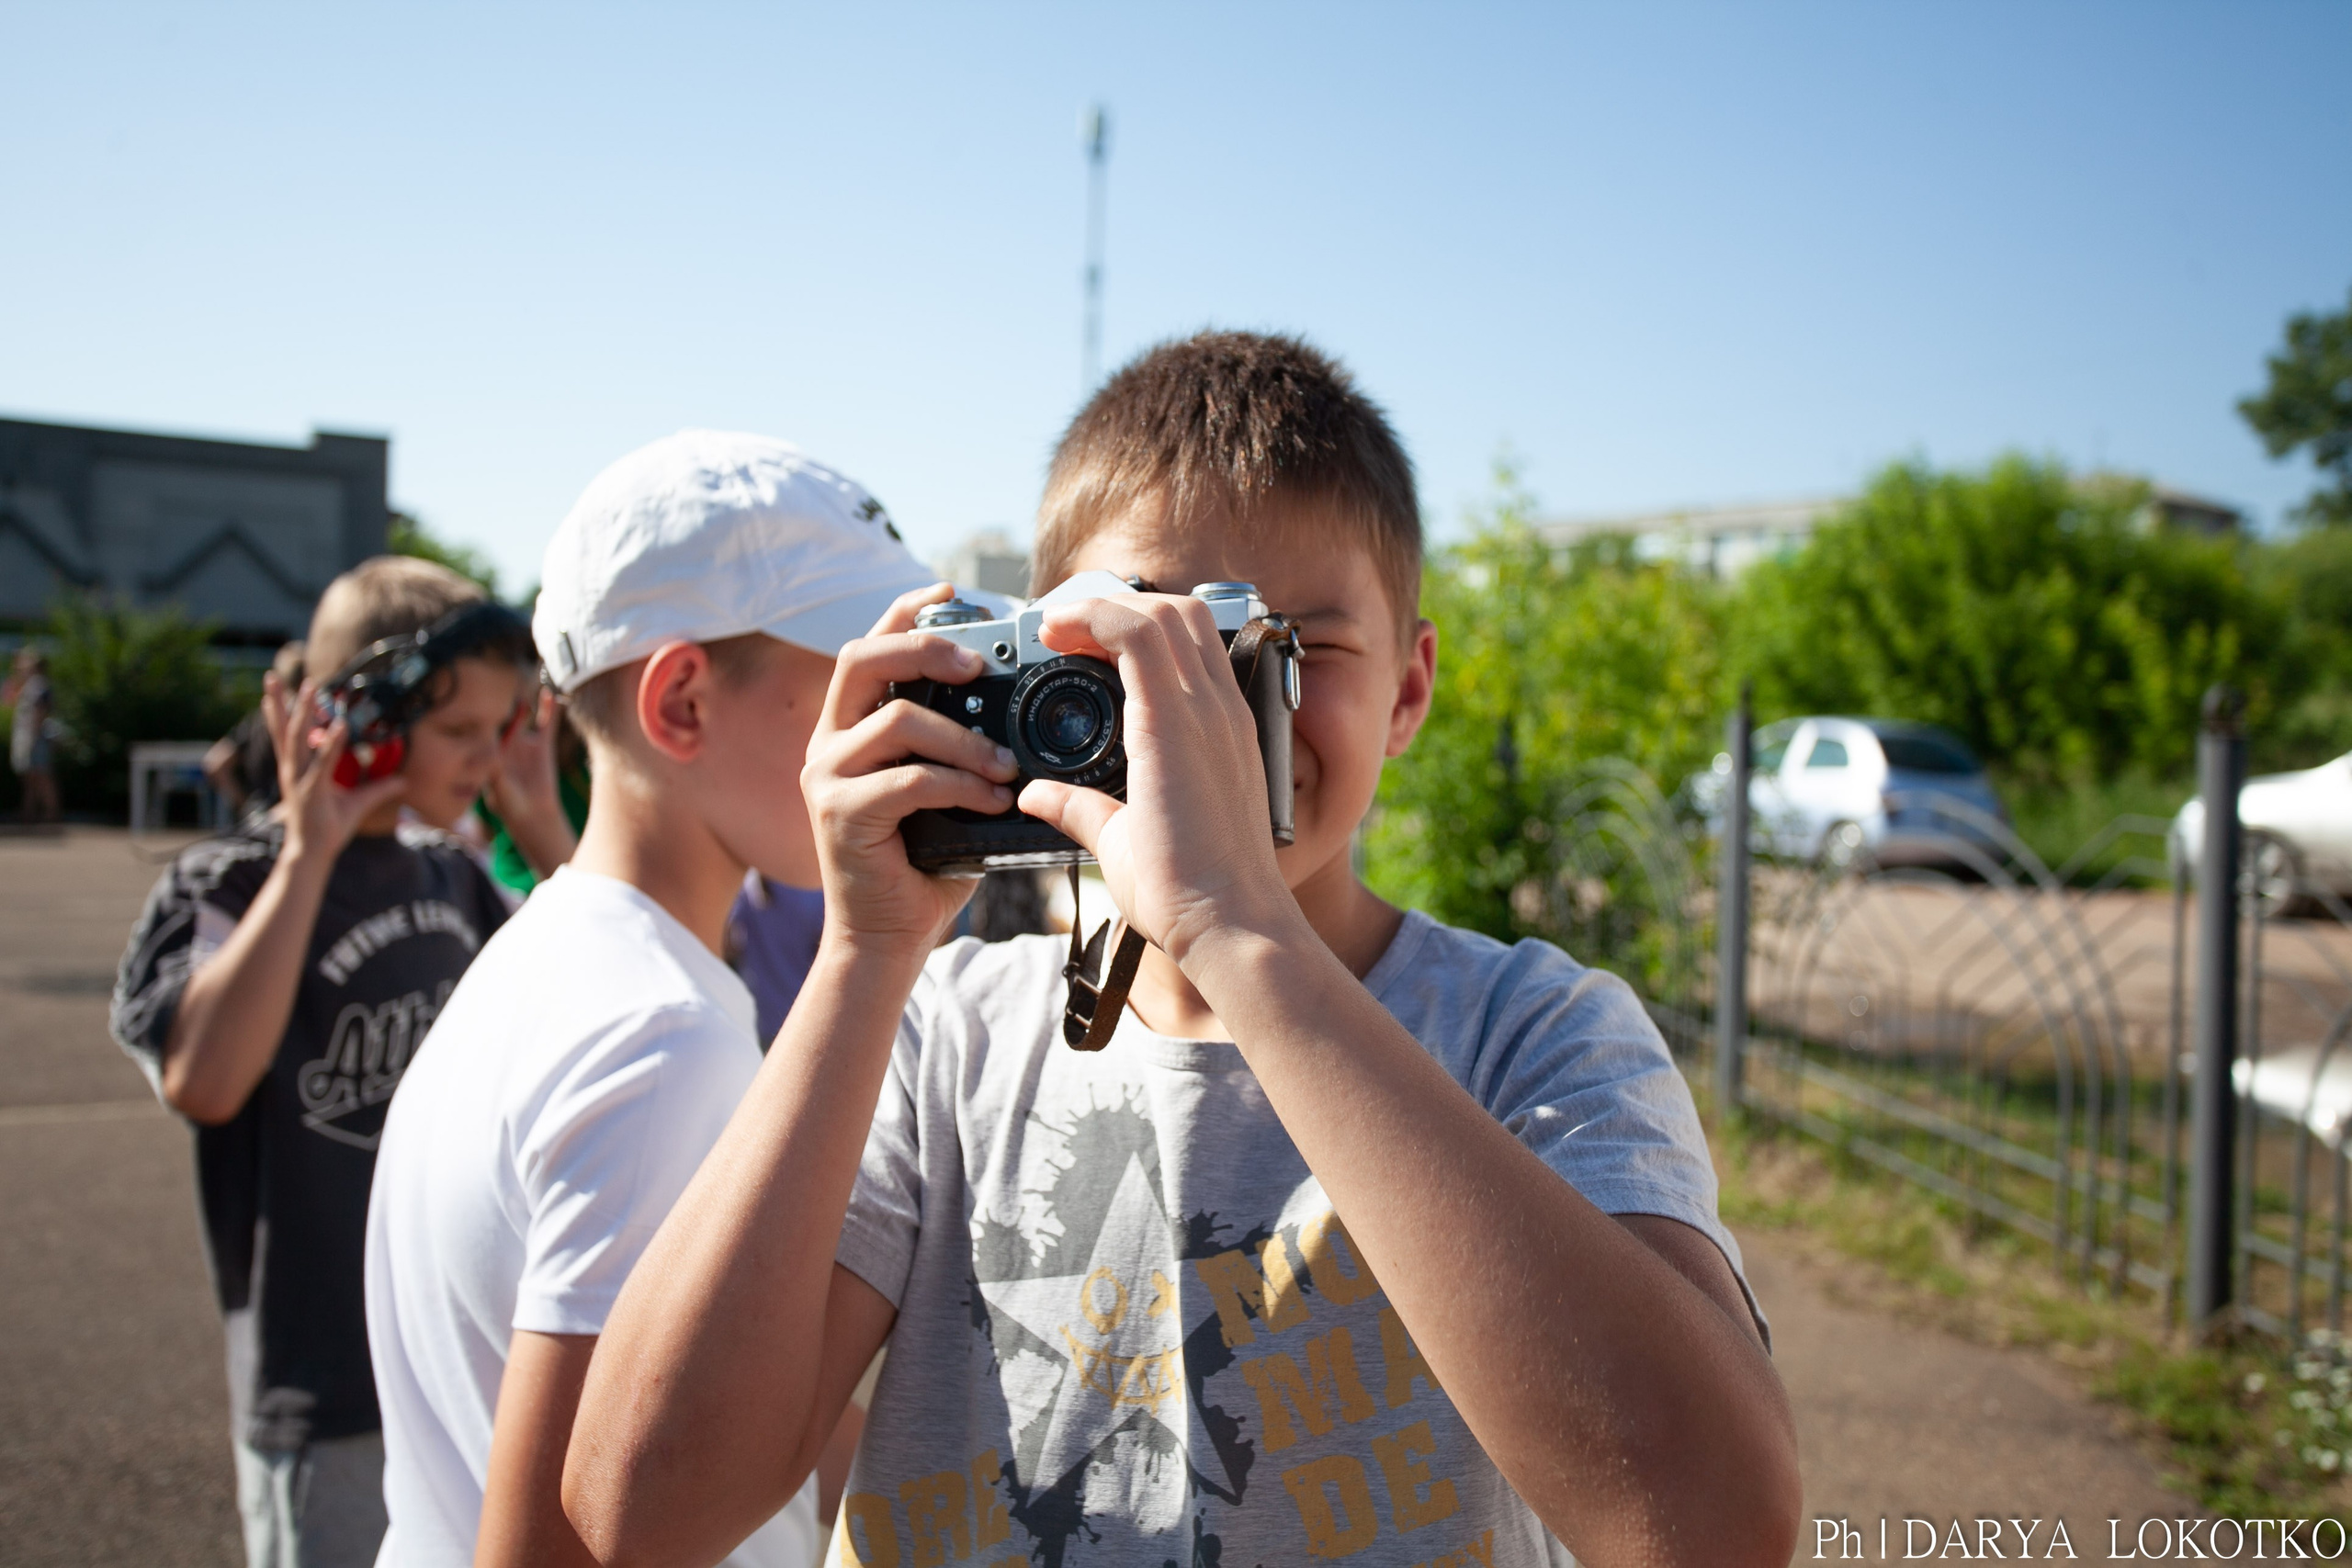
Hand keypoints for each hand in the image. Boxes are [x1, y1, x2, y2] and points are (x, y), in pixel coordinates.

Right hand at [265, 671, 406, 862]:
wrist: (313, 854)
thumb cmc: (329, 828)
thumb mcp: (358, 803)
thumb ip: (379, 789)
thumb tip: (403, 781)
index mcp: (297, 770)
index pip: (286, 735)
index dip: (283, 711)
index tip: (284, 688)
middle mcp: (293, 771)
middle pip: (283, 730)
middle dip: (279, 702)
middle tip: (273, 676)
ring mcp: (300, 780)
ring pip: (298, 740)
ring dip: (304, 712)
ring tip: (309, 688)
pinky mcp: (313, 791)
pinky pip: (324, 763)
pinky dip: (332, 744)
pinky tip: (341, 725)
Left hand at [486, 686, 562, 826]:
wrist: (532, 814)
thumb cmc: (509, 804)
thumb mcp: (497, 784)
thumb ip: (495, 766)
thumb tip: (493, 747)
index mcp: (489, 751)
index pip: (486, 728)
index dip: (485, 715)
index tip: (487, 703)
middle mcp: (506, 744)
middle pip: (504, 717)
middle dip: (504, 702)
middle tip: (505, 685)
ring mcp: (524, 743)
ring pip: (525, 717)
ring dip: (525, 702)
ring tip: (527, 682)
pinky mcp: (543, 745)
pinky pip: (547, 723)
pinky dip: (549, 709)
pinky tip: (549, 693)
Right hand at [801, 586, 1020, 949]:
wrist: (888, 938)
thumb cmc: (925, 861)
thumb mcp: (945, 788)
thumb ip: (960, 744)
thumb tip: (1020, 711)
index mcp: (851, 726)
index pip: (870, 645)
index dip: (907, 611)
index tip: (952, 593)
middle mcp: (829, 742)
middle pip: (864, 658)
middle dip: (926, 648)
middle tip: (980, 665)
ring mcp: (828, 777)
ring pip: (898, 720)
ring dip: (965, 738)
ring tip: (1006, 765)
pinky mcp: (840, 815)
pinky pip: (909, 779)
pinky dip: (960, 785)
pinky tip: (994, 803)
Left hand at [1015, 593, 1301, 968]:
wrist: (1230, 925)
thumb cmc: (1191, 895)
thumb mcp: (1124, 840)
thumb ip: (1084, 810)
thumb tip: (1036, 796)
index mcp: (1219, 734)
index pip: (1189, 647)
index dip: (1134, 630)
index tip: (1081, 646)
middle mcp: (1220, 711)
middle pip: (1179, 615)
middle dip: (1117, 608)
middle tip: (1063, 631)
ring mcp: (1203, 711)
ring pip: (1160, 613)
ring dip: (1102, 608)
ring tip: (1055, 627)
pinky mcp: (1173, 720)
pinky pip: (1135, 636)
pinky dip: (1093, 619)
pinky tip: (1057, 633)